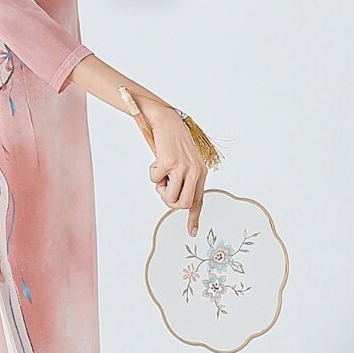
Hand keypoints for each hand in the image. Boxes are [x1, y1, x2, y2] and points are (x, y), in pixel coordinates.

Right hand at [139, 98, 205, 237]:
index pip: (199, 200)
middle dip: (169, 201)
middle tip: (164, 189)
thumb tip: (175, 199)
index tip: (192, 232)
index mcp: (201, 172)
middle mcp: (195, 171)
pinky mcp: (169, 162)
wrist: (167, 121)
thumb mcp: (185, 161)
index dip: (194, 218)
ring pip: (169, 196)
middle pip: (183, 204)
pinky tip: (157, 160)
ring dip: (160, 187)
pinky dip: (152, 173)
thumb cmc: (173, 141)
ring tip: (161, 173)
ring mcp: (183, 167)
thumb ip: (184, 179)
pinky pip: (156, 180)